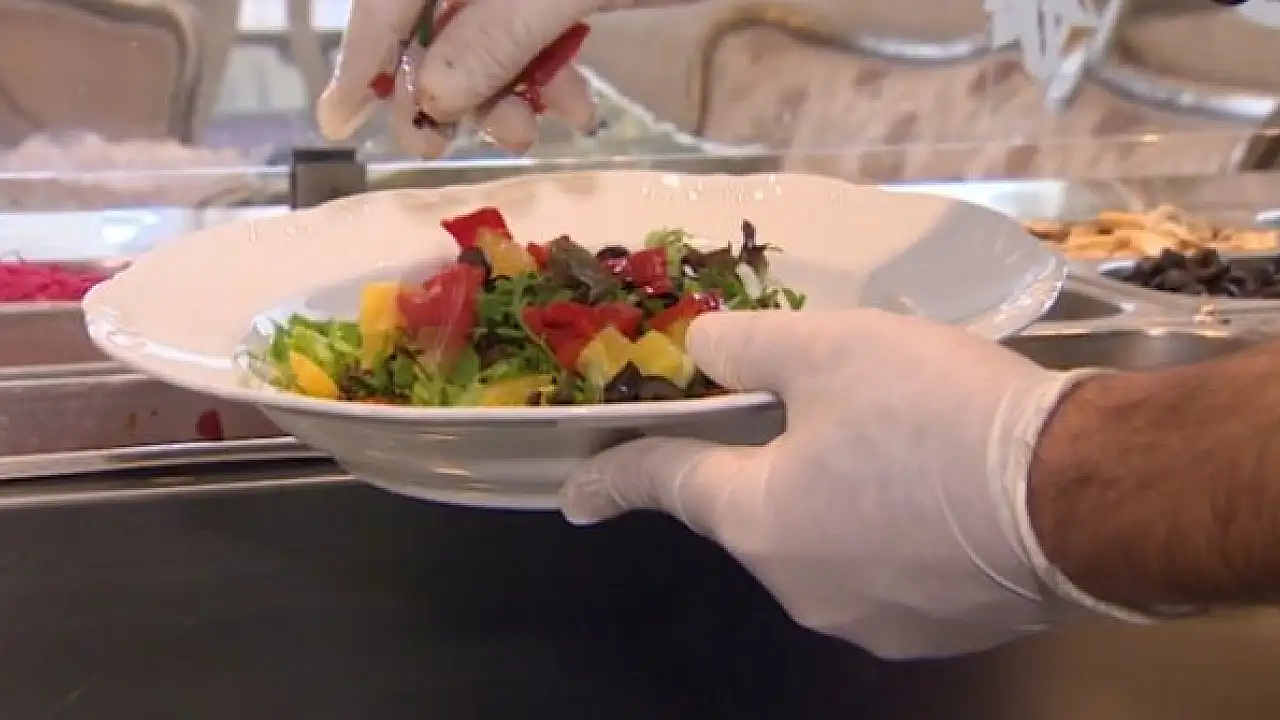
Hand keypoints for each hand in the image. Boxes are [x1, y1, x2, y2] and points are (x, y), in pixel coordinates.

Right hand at [318, 0, 619, 156]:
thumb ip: (499, 36)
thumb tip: (430, 96)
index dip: (363, 54)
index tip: (337, 121)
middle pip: (435, 18)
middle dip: (441, 87)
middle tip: (438, 145)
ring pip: (490, 34)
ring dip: (500, 93)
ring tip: (526, 133)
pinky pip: (539, 32)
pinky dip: (547, 77)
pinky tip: (575, 111)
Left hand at [560, 309, 1105, 658]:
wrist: (1080, 496)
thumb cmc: (937, 412)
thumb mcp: (832, 349)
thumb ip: (747, 347)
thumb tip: (701, 349)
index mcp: (758, 520)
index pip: (665, 484)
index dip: (616, 476)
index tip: (577, 496)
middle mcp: (796, 587)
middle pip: (756, 513)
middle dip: (773, 464)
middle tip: (830, 413)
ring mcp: (865, 620)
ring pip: (824, 543)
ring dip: (840, 500)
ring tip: (907, 449)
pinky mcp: (931, 635)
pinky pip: (885, 572)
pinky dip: (893, 534)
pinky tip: (944, 497)